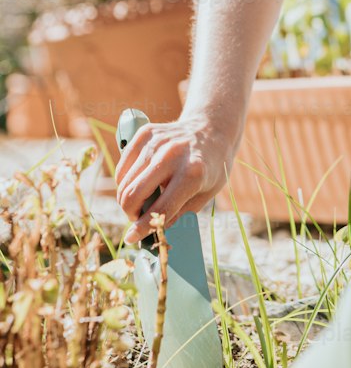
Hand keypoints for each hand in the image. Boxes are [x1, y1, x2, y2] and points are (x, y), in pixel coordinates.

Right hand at [115, 113, 236, 244]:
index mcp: (193, 173)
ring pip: (124, 181)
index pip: (161, 209)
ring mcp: (157, 142)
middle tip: (137, 218)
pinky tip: (138, 183)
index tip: (131, 238)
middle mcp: (172, 155)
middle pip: (134, 194)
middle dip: (130, 213)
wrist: (212, 128)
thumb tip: (153, 232)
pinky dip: (124, 181)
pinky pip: (122, 166)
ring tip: (140, 201)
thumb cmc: (211, 166)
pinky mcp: (145, 133)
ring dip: (127, 198)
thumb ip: (180, 214)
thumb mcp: (205, 194)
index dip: (143, 228)